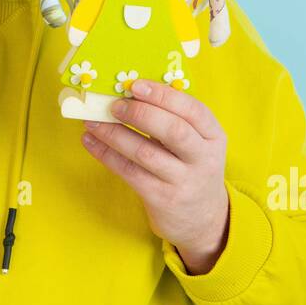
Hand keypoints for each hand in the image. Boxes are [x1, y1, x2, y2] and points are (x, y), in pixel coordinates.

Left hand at [81, 79, 229, 274]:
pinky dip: (107, 155)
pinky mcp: (162, 199)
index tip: (135, 85)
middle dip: (140, 113)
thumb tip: (128, 91)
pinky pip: (130, 172)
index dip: (163, 95)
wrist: (202, 219)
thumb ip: (173, 118)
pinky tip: (91, 142)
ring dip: (114, 134)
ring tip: (92, 122)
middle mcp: (203, 158)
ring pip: (145, 152)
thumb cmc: (190, 167)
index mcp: (214, 136)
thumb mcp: (197, 143)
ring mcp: (183, 181)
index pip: (193, 110)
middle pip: (173, 130)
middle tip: (113, 105)